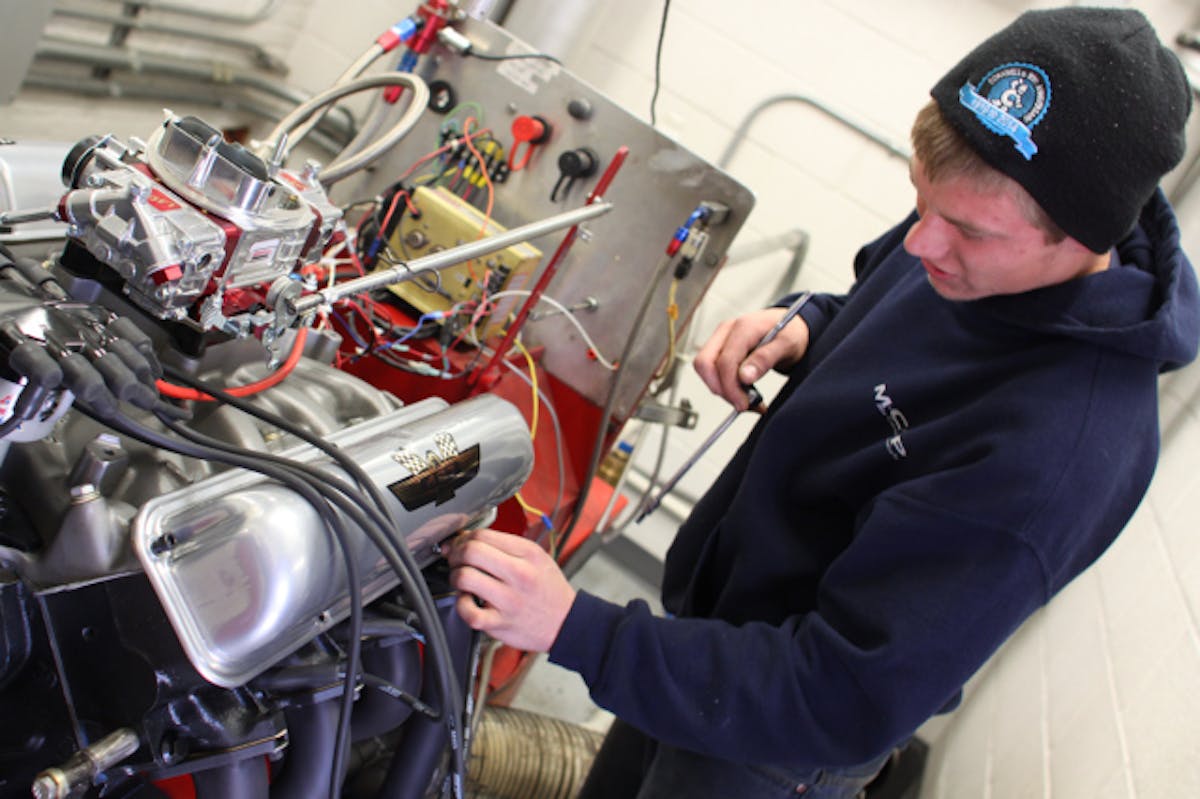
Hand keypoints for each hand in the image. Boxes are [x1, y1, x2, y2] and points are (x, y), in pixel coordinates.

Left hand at [446, 528, 576, 652]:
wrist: (565, 622)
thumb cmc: (548, 589)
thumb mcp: (536, 557)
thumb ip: (503, 546)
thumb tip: (465, 540)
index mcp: (528, 554)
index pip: (483, 535)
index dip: (465, 539)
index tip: (462, 545)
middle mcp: (519, 574)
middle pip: (471, 552)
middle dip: (456, 554)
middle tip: (458, 561)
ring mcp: (509, 600)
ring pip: (465, 578)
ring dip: (455, 577)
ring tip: (463, 581)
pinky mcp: (500, 624)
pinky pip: (469, 612)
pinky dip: (461, 605)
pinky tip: (468, 602)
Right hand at [693, 307, 809, 409]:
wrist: (791, 325)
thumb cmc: (790, 331)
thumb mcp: (787, 345)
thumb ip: (765, 359)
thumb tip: (744, 377)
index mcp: (744, 327)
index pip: (725, 361)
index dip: (730, 387)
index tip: (743, 404)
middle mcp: (727, 330)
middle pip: (705, 364)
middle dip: (721, 389)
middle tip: (742, 404)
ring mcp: (721, 338)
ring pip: (705, 369)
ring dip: (722, 389)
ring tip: (747, 400)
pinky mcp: (720, 348)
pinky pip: (712, 370)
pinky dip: (724, 385)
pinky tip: (742, 392)